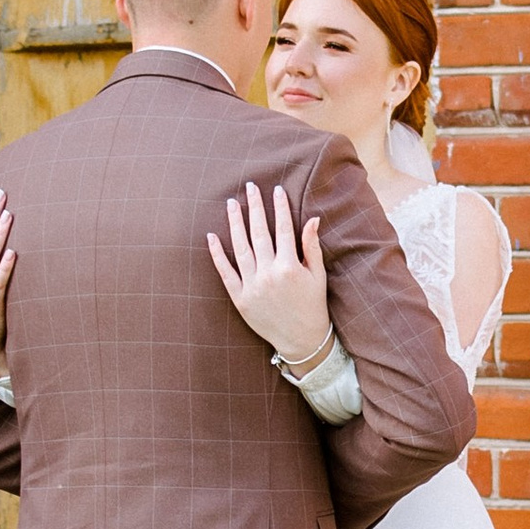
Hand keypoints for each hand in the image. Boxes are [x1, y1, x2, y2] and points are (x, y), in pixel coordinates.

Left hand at [208, 184, 330, 366]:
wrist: (301, 341)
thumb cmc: (312, 306)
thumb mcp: (318, 276)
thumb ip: (311, 246)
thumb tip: (312, 219)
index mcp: (290, 267)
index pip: (283, 229)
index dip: (279, 208)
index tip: (276, 190)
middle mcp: (269, 274)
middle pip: (259, 233)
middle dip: (255, 208)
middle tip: (250, 187)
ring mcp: (252, 286)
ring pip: (240, 248)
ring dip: (235, 224)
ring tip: (232, 204)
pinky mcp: (240, 299)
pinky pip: (225, 272)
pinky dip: (217, 254)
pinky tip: (212, 236)